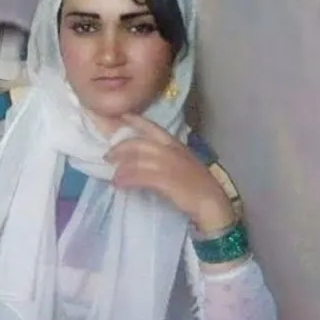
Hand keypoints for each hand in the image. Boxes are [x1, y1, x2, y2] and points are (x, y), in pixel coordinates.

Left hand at [106, 114, 236, 232]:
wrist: (212, 204)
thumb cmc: (197, 187)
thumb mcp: (183, 165)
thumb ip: (167, 159)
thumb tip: (144, 160)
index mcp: (177, 146)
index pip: (155, 128)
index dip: (138, 121)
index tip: (123, 116)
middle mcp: (172, 152)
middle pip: (141, 144)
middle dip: (121, 148)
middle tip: (107, 156)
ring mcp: (170, 166)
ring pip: (138, 160)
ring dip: (122, 168)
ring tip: (113, 177)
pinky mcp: (167, 181)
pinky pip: (141, 177)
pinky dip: (127, 179)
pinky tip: (119, 184)